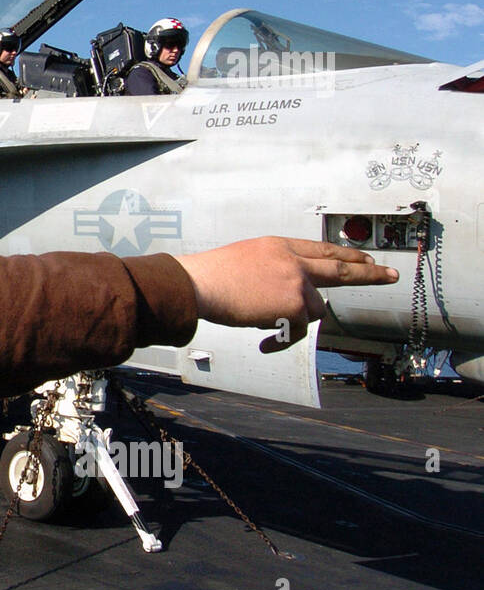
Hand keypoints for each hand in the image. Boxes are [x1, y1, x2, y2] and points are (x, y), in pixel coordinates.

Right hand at [174, 237, 398, 352]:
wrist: (200, 284)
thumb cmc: (212, 275)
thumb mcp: (247, 257)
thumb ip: (273, 267)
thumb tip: (287, 290)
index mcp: (280, 245)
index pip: (321, 249)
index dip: (345, 254)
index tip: (364, 258)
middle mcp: (293, 261)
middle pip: (340, 268)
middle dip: (368, 273)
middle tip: (389, 274)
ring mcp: (297, 282)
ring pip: (315, 309)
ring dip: (295, 319)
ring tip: (265, 321)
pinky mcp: (294, 305)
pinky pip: (299, 331)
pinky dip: (282, 341)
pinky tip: (266, 344)